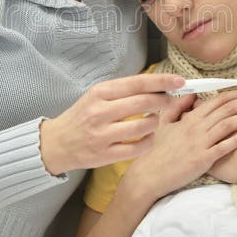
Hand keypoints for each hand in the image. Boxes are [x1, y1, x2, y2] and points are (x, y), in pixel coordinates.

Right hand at [40, 74, 182, 174]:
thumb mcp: (96, 96)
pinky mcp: (106, 155)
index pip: (137, 83)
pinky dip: (149, 141)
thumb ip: (123, 91)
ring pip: (144, 126)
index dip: (162, 81)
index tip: (180, 81)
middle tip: (169, 100)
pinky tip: (147, 136)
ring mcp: (103, 135)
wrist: (57, 143)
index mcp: (100, 93)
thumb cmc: (81, 116)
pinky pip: (138, 147)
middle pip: (144, 102)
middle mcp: (100, 112)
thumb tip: (156, 84)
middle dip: (163, 100)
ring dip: (155, 121)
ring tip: (153, 119)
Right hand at [123, 85, 236, 202]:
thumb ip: (178, 107)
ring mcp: (200, 142)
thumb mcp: (165, 123)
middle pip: (228, 108)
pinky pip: (224, 146)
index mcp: (190, 117)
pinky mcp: (203, 159)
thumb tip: (192, 96)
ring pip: (229, 124)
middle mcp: (197, 126)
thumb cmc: (158, 150)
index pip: (218, 99)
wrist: (150, 174)